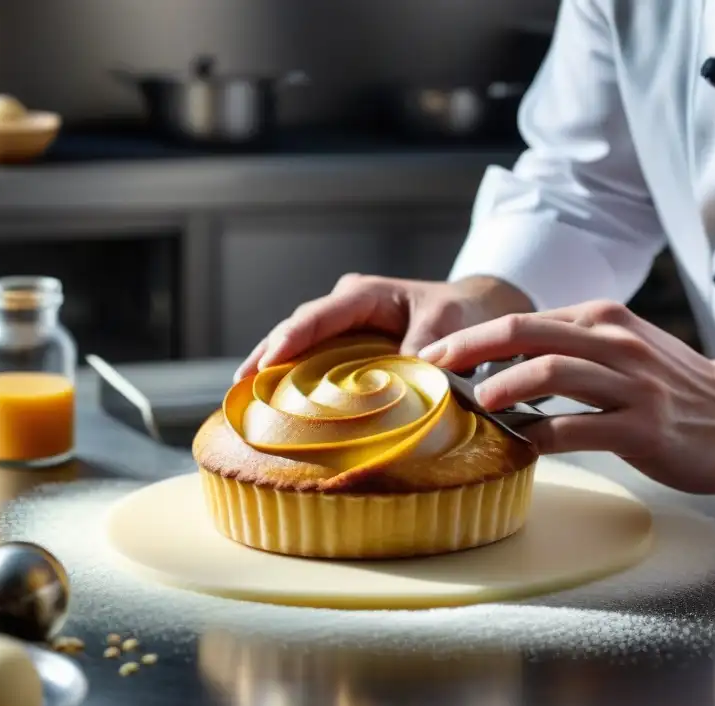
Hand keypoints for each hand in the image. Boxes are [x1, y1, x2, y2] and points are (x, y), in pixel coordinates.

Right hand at [233, 274, 532, 381]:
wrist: (473, 311)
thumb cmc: (461, 312)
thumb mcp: (447, 325)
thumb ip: (424, 347)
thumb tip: (404, 379)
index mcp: (366, 294)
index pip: (321, 314)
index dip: (294, 336)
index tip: (272, 359)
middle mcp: (346, 306)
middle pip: (298, 327)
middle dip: (267, 352)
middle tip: (241, 384)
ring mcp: (342, 326)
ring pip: (298, 343)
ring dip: (272, 366)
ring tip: (243, 395)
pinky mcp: (345, 347)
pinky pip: (313, 359)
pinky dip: (292, 377)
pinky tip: (274, 402)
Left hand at [418, 300, 714, 493]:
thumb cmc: (672, 387)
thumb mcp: (622, 348)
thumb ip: (570, 348)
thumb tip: (503, 366)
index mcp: (603, 319)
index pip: (524, 321)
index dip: (472, 338)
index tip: (435, 356)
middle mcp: (614, 342)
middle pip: (526, 334)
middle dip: (470, 351)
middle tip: (434, 372)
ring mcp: (631, 384)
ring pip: (550, 373)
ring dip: (502, 388)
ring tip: (476, 405)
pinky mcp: (642, 427)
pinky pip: (577, 427)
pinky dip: (540, 435)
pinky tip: (521, 445)